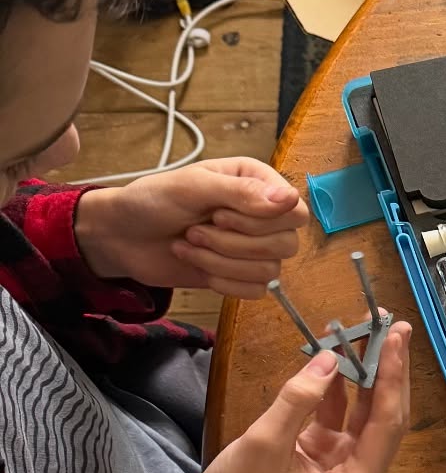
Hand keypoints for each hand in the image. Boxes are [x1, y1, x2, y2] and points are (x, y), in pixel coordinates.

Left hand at [74, 158, 308, 296]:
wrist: (123, 236)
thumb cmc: (153, 201)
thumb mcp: (193, 186)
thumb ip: (242, 192)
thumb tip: (290, 199)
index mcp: (258, 182)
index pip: (295, 212)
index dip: (261, 222)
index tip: (220, 215)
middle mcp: (263, 214)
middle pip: (286, 244)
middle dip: (234, 244)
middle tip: (196, 230)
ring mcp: (254, 246)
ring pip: (270, 270)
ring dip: (221, 262)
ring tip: (190, 245)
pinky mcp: (241, 274)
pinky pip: (256, 290)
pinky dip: (224, 283)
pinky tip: (197, 265)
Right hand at [149, 323, 411, 472]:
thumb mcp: (264, 442)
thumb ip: (300, 399)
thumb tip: (330, 357)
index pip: (387, 423)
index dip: (392, 377)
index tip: (396, 337)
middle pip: (385, 416)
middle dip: (390, 371)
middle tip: (396, 325)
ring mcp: (341, 463)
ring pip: (364, 412)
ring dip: (367, 374)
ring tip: (372, 331)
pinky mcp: (322, 453)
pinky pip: (338, 415)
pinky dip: (337, 387)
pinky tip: (336, 355)